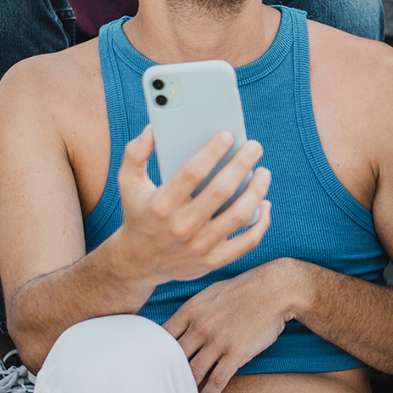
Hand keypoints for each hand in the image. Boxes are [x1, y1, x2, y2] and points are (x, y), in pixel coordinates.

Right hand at [114, 126, 271, 289]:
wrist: (138, 263)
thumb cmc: (138, 214)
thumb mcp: (128, 182)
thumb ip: (136, 153)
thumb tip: (153, 129)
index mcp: (161, 205)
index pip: (191, 173)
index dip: (212, 151)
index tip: (228, 134)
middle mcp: (181, 227)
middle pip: (221, 191)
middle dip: (242, 165)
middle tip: (255, 147)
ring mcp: (199, 246)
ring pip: (239, 216)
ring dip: (257, 191)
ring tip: (263, 172)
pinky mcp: (213, 260)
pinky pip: (247, 242)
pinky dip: (261, 222)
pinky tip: (264, 203)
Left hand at [164, 260, 295, 392]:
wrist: (275, 290)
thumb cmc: (245, 289)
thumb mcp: (211, 292)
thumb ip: (193, 310)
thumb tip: (181, 323)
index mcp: (191, 310)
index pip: (162, 336)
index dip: (154, 351)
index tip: (151, 363)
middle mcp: (200, 327)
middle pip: (174, 358)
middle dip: (167, 374)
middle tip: (161, 387)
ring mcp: (217, 342)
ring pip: (193, 372)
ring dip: (187, 388)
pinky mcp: (235, 354)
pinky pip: (216, 380)